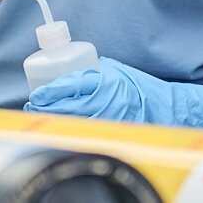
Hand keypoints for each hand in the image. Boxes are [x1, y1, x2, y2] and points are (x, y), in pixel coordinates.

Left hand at [24, 57, 202, 130]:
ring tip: (42, 119)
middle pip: (66, 107)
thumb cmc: (141, 87)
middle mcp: (107, 100)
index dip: (49, 91)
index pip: (70, 85)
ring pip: (73, 122)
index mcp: (107, 80)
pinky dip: (70, 130)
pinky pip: (86, 132)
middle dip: (46, 108)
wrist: (169, 109)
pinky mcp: (113, 131)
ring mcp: (110, 118)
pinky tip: (61, 129)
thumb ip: (93, 71)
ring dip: (55, 121)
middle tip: (34, 107)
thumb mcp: (116, 70)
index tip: (38, 93)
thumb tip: (67, 74)